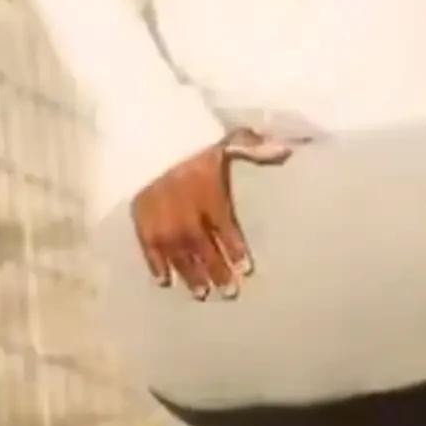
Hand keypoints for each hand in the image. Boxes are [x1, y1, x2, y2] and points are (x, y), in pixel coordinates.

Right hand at [130, 128, 291, 300]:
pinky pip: (147, 246)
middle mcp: (184, 208)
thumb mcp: (225, 139)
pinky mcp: (139, 216)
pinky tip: (164, 281)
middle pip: (202, 246)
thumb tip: (286, 150)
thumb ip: (254, 148)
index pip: (224, 226)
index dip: (235, 248)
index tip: (247, 269)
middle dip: (217, 269)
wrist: (147, 131)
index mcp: (207, 191)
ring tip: (202, 294)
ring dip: (190, 274)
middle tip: (229, 293)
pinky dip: (155, 264)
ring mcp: (159, 215)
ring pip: (177, 251)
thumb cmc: (191, 137)